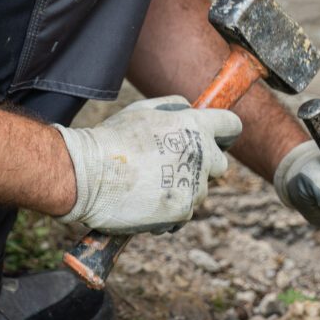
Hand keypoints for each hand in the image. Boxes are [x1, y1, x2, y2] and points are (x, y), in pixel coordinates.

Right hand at [55, 95, 241, 233]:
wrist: (87, 175)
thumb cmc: (112, 139)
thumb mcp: (143, 110)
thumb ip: (174, 107)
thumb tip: (191, 109)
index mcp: (194, 126)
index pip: (232, 126)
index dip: (225, 132)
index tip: (219, 138)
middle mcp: (201, 155)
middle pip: (220, 164)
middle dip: (203, 165)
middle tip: (173, 166)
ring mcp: (193, 186)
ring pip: (199, 191)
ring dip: (181, 189)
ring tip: (148, 185)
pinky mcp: (182, 211)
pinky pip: (184, 212)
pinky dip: (169, 210)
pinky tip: (145, 203)